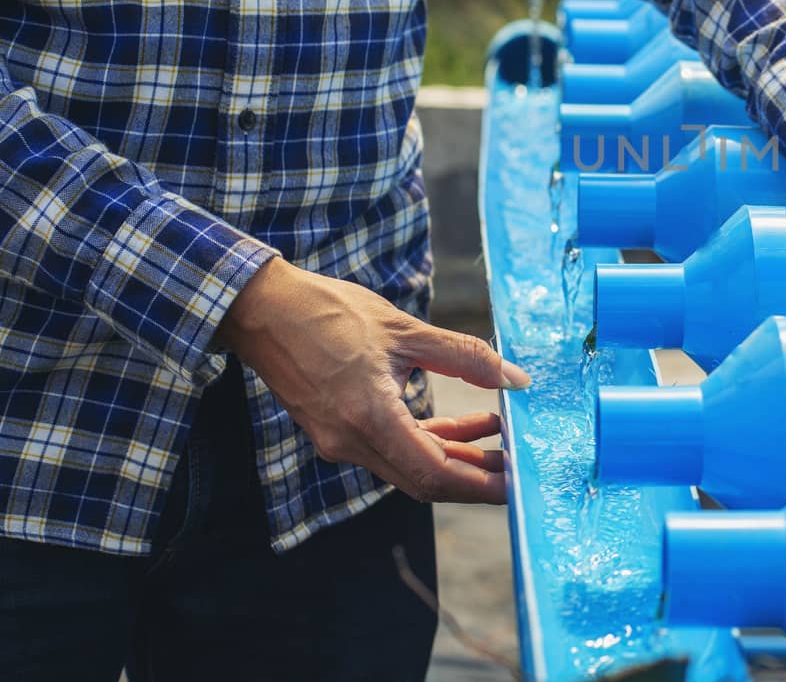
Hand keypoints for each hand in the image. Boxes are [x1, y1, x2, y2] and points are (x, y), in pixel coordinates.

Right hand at [215, 258, 529, 503]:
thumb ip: (465, 356)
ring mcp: (339, 441)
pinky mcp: (335, 430)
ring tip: (497, 434)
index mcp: (369, 420)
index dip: (480, 485)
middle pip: (424, 480)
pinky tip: (460, 422)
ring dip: (454, 454)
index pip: (435, 474)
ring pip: (408, 465)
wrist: (261, 309)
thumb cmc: (329, 313)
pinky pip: (390, 448)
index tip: (517, 483)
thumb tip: (515, 378)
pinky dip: (427, 441)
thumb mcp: (406, 330)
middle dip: (474, 475)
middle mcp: (351, 443)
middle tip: (517, 463)